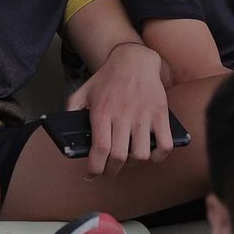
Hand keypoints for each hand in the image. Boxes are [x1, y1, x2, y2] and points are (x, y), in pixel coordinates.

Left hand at [65, 41, 171, 178]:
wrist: (134, 59)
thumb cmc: (108, 78)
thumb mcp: (83, 91)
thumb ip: (71, 111)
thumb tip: (68, 135)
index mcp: (103, 111)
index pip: (100, 149)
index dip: (95, 168)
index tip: (92, 174)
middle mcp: (123, 115)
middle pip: (120, 157)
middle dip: (112, 170)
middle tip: (109, 169)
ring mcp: (144, 115)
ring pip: (141, 154)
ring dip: (133, 163)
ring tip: (128, 158)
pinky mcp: (160, 114)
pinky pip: (165, 144)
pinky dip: (159, 156)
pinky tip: (151, 153)